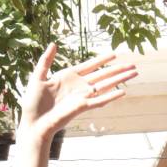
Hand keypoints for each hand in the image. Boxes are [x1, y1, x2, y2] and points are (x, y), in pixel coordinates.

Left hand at [16, 45, 138, 140]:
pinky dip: (111, 96)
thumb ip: (45, 61)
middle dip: (118, 69)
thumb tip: (53, 44)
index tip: (114, 54)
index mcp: (68, 76)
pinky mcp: (82, 107)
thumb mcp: (37, 77)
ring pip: (105, 85)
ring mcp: (82, 96)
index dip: (102, 59)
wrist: (33, 123)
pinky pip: (100, 100)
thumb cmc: (32, 103)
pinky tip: (123, 92)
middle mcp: (78, 86)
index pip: (90, 65)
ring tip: (134, 73)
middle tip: (133, 64)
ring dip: (120, 79)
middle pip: (102, 74)